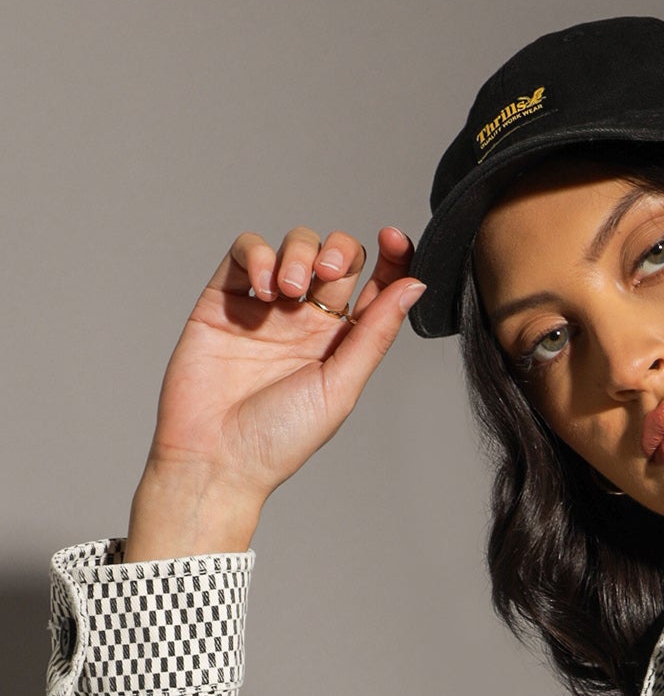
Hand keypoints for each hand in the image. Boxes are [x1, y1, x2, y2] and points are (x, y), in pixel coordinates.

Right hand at [128, 223, 426, 545]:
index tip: (394, 238)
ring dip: (299, 252)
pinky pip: (244, 251)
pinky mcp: (224, 298)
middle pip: (335, 257)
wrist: (215, 456)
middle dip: (339, 250)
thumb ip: (376, 334)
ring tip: (291, 289)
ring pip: (293, 246)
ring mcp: (266, 306)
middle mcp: (307, 321)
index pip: (374, 287)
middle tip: (328, 273)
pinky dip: (257, 254)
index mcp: (341, 343)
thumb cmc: (281, 437)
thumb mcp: (341, 386)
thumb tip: (416, 285)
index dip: (390, 257)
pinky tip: (265, 286)